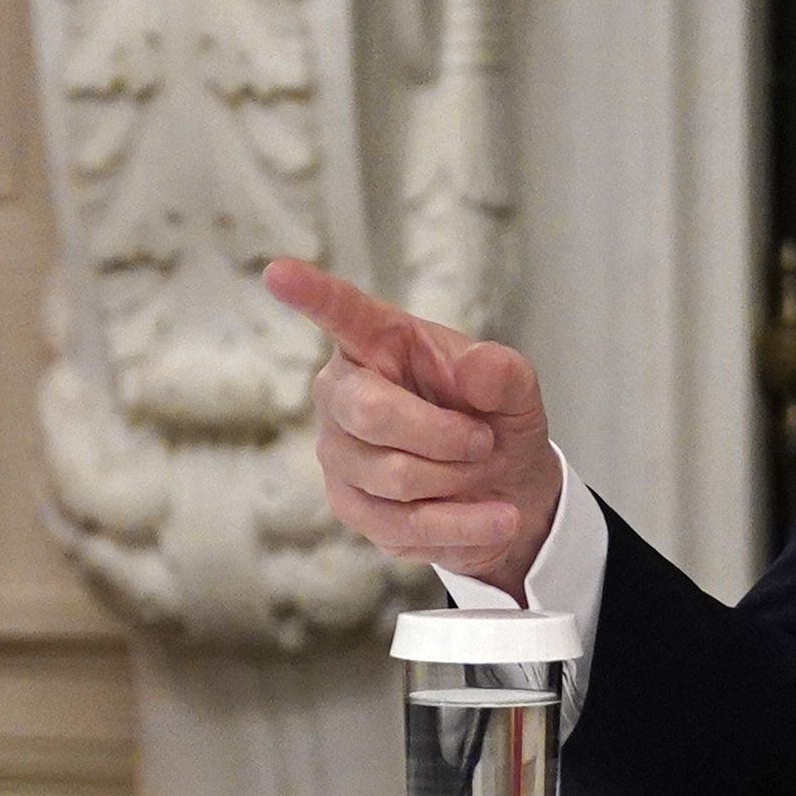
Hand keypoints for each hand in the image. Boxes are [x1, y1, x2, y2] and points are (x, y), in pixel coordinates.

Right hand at [261, 258, 562, 600]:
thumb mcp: (517, 391)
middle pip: (369, 412)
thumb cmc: (497, 421)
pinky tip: (496, 517)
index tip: (278, 271)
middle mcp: (345, 392)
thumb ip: (503, 374)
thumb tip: (478, 366)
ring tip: (483, 469)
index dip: (312, 294)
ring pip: (391, 474)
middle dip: (441, 434)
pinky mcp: (349, 505)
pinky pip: (399, 523)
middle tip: (483, 440)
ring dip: (456, 478)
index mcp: (381, 343)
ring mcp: (339, 451)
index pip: (343, 314)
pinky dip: (461, 524)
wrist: (508, 490)